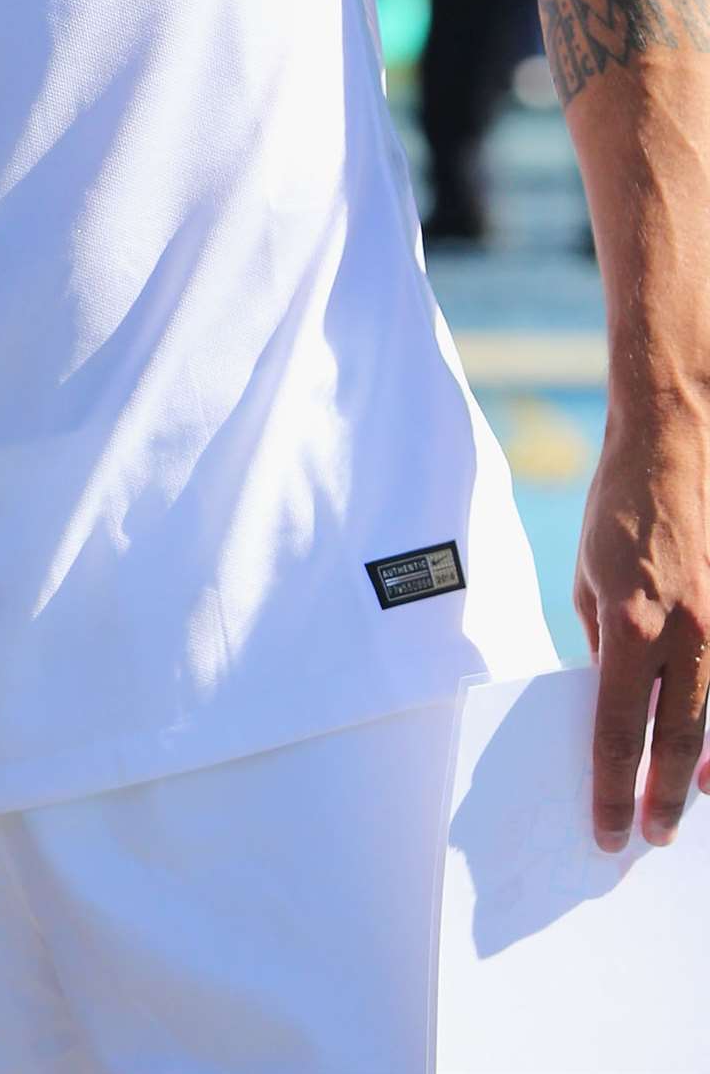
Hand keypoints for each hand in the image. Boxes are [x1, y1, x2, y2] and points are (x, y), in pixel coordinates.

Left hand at [576, 388, 709, 848]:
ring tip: (688, 807)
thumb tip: (612, 699)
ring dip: (705, 773)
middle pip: (678, 740)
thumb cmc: (619, 510)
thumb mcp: (589, 578)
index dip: (610, 786)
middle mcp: (685, 632)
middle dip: (662, 797)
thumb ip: (604, 642)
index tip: (606, 829)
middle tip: (651, 838)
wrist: (672, 448)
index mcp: (629, 624)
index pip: (616, 728)